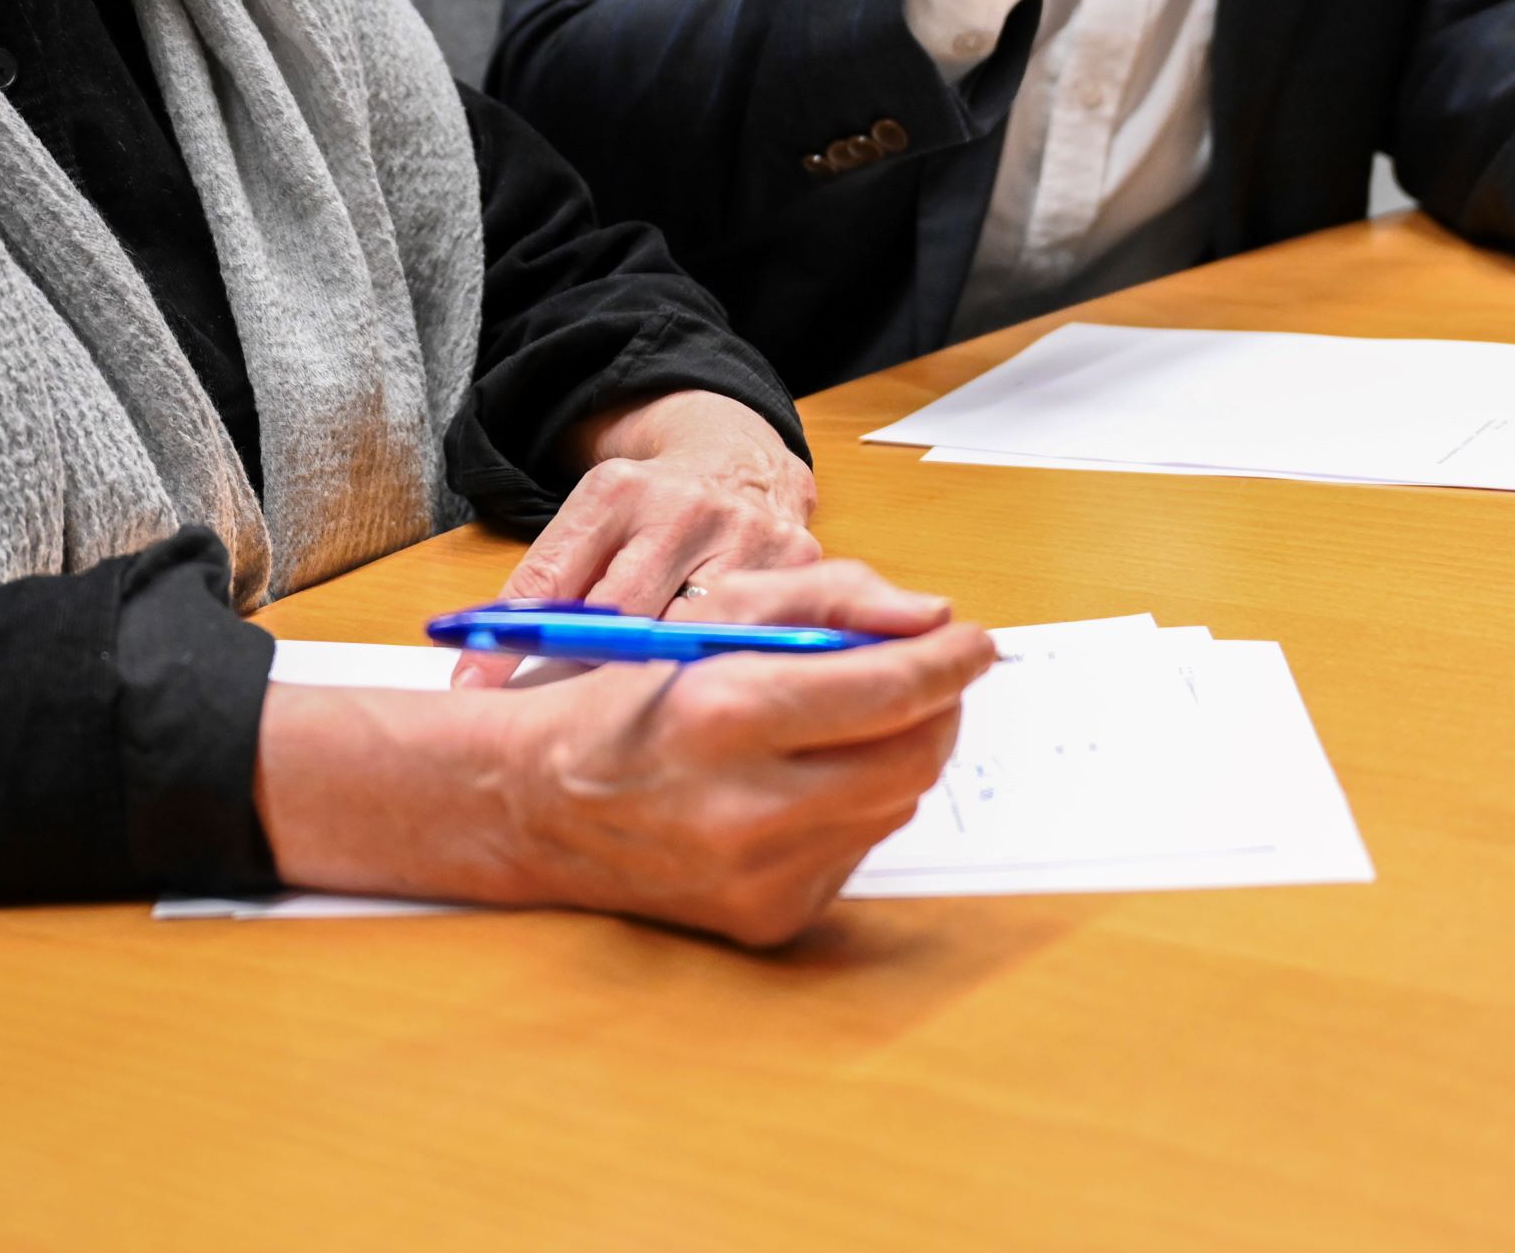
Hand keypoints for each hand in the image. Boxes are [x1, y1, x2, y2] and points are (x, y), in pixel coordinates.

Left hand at [446, 390, 818, 687]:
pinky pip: (751, 639)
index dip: (512, 644)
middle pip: (630, 619)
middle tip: (572, 715)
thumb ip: (544, 585)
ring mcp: (749, 535)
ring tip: (640, 710)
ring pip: (693, 638)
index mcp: (619, 492)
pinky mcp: (801, 565)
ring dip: (662, 677)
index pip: (556, 582)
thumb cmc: (653, 505)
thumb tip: (483, 673)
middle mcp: (687, 508)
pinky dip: (723, 667)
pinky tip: (710, 684)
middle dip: (596, 670)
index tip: (472, 687)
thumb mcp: (590, 520)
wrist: (742, 459)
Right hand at [494, 563, 987, 945]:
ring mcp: (761, 875)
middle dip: (939, 708)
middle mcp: (746, 808)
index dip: (948, 662)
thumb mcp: (713, 613)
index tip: (973, 642)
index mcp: (724, 714)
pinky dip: (853, 806)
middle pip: (913, 758)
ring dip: (894, 754)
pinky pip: (856, 850)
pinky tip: (804, 782)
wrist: (540, 803)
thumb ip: (829, 596)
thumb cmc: (628, 694)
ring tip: (847, 724)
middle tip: (930, 678)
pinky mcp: (771, 919)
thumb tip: (932, 620)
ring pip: (894, 805)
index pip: (888, 691)